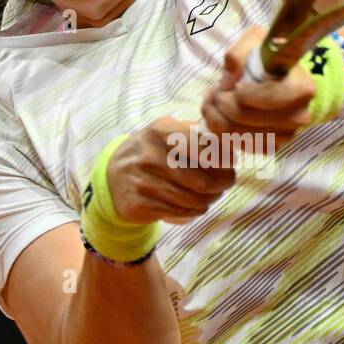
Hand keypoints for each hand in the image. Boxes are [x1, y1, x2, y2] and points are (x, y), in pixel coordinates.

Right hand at [107, 116, 236, 225]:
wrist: (112, 177)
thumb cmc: (151, 153)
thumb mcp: (166, 133)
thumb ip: (196, 132)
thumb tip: (231, 143)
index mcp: (161, 132)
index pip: (205, 147)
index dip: (223, 159)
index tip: (230, 163)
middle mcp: (150, 156)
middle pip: (203, 180)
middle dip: (221, 184)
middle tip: (224, 184)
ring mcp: (143, 182)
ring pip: (193, 199)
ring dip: (209, 199)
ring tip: (211, 194)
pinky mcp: (139, 204)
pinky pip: (180, 212)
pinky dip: (194, 210)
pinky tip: (195, 205)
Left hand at [200, 26, 315, 147]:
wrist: (281, 81)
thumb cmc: (269, 60)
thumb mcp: (256, 41)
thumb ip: (239, 53)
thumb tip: (229, 78)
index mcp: (302, 89)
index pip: (267, 98)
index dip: (241, 93)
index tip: (233, 84)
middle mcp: (299, 116)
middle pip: (244, 117)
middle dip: (220, 102)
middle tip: (214, 91)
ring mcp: (287, 135)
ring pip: (236, 134)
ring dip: (215, 117)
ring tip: (213, 101)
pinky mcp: (273, 147)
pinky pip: (238, 145)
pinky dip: (222, 131)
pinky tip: (221, 116)